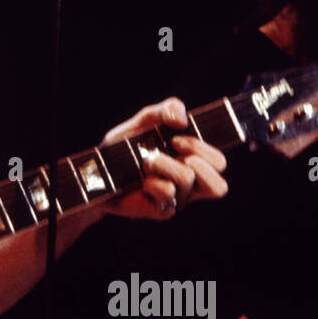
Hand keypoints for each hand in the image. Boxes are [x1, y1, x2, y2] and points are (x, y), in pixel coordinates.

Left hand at [101, 97, 228, 219]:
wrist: (98, 170)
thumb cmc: (126, 147)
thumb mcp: (146, 120)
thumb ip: (168, 108)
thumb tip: (182, 120)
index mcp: (194, 163)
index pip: (219, 162)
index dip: (203, 147)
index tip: (176, 136)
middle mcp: (191, 185)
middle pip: (218, 182)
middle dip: (194, 152)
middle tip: (171, 145)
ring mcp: (178, 199)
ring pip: (188, 179)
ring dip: (164, 162)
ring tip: (147, 162)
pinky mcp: (162, 210)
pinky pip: (168, 192)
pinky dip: (152, 180)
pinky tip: (141, 181)